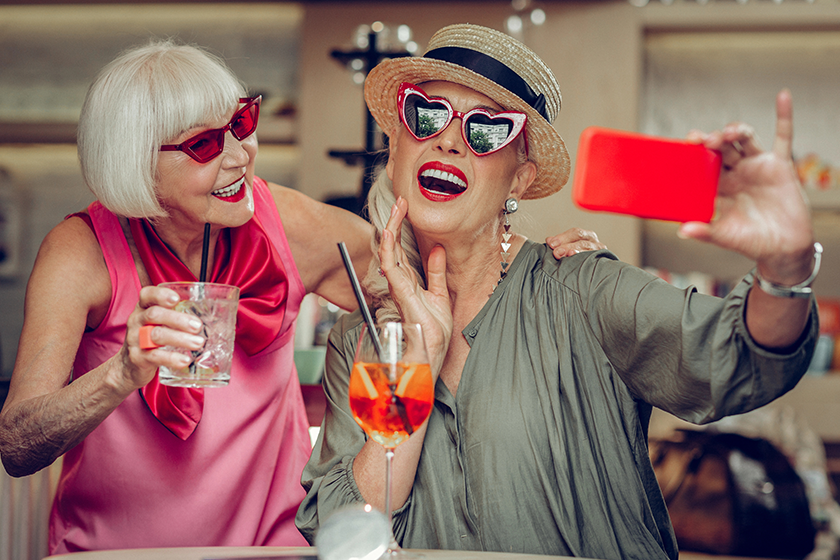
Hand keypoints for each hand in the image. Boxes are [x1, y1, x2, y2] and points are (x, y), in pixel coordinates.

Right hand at [118, 286, 205, 391]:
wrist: (130, 366)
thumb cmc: (152, 338)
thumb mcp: (160, 323)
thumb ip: (178, 315)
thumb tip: (214, 316)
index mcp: (144, 308)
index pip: (147, 294)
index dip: (161, 294)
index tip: (176, 298)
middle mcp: (137, 321)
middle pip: (154, 314)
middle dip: (178, 319)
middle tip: (198, 326)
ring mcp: (135, 340)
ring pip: (156, 335)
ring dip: (180, 338)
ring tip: (198, 343)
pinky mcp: (138, 358)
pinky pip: (154, 356)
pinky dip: (171, 358)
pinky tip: (185, 360)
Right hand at [379, 197, 452, 376]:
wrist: (434, 350)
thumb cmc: (434, 329)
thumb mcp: (440, 293)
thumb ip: (436, 272)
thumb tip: (437, 249)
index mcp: (408, 281)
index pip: (400, 249)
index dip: (400, 227)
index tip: (406, 207)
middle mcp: (400, 282)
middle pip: (391, 246)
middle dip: (394, 221)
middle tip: (400, 200)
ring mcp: (398, 286)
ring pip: (388, 252)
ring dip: (391, 228)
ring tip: (396, 208)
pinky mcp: (401, 292)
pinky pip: (390, 267)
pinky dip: (388, 248)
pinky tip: (390, 232)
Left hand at [545, 227, 605, 258]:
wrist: (597, 272)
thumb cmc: (579, 256)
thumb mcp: (569, 246)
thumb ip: (559, 243)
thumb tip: (549, 240)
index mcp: (587, 235)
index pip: (575, 233)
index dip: (563, 237)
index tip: (551, 244)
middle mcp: (595, 242)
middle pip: (581, 242)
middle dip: (567, 246)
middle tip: (556, 252)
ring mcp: (600, 253)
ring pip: (588, 251)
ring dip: (576, 254)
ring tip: (568, 255)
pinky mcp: (603, 263)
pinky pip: (594, 262)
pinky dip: (585, 262)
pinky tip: (578, 264)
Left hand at [680, 89, 815, 283]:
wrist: (784, 248)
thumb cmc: (751, 242)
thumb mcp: (725, 237)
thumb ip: (705, 231)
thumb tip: (682, 231)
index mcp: (718, 186)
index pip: (702, 164)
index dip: (695, 152)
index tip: (687, 142)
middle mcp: (735, 173)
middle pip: (721, 148)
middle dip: (712, 140)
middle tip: (705, 140)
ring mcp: (757, 166)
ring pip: (744, 140)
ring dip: (736, 131)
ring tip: (728, 133)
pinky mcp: (780, 165)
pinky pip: (783, 137)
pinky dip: (784, 116)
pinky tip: (782, 97)